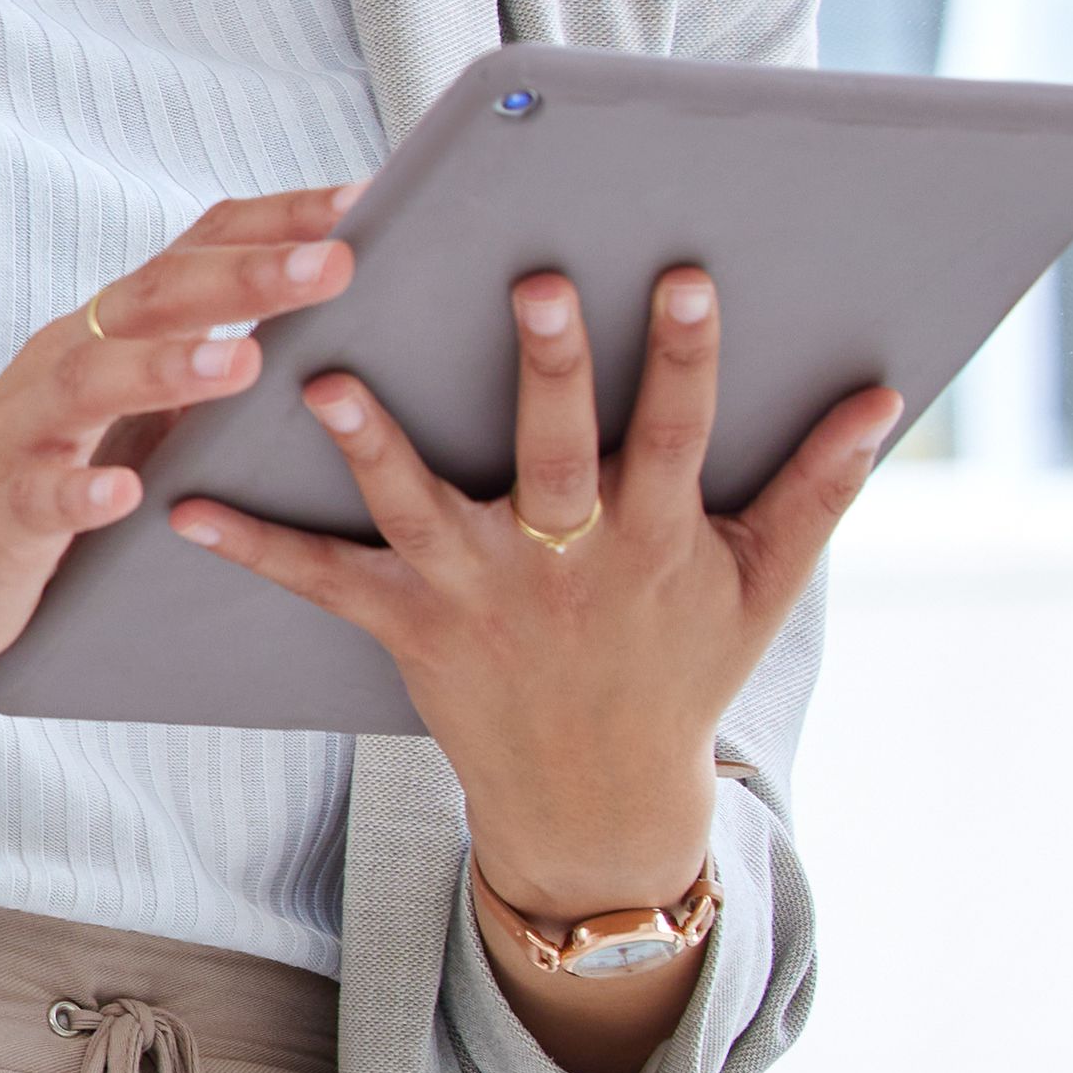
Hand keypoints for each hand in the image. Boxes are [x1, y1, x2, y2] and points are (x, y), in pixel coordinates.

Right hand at [0, 191, 360, 678]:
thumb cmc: (42, 471)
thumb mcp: (129, 403)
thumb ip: (199, 357)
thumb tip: (319, 319)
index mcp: (111, 330)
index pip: (196, 250)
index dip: (276, 222)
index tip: (365, 201)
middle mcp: (69, 357)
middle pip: (156, 297)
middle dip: (249, 276)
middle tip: (337, 264)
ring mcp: (28, 429)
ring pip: (94, 380)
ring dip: (169, 368)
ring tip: (243, 363)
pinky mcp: (1, 507)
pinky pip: (40, 494)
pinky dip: (81, 491)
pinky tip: (122, 494)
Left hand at [166, 263, 896, 914]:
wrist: (597, 796)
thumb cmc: (681, 666)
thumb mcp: (763, 587)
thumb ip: (818, 488)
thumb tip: (887, 398)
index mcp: (655, 538)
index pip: (681, 432)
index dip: (685, 358)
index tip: (682, 276)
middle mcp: (567, 561)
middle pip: (558, 453)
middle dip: (549, 372)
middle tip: (530, 282)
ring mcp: (481, 594)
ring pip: (421, 509)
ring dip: (373, 445)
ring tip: (323, 377)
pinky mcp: (408, 627)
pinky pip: (323, 582)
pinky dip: (255, 548)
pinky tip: (185, 508)